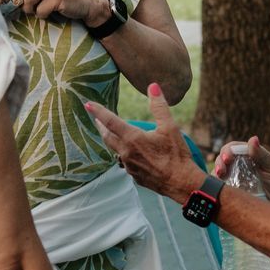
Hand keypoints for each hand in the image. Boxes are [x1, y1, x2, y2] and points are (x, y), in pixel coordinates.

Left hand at [83, 84, 204, 202]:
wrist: (182, 183)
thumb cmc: (177, 155)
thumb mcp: (170, 127)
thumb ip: (159, 106)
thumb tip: (153, 86)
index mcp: (133, 138)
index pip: (110, 121)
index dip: (98, 111)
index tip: (87, 104)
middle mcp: (126, 153)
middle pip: (107, 137)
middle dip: (100, 126)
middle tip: (96, 119)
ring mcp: (129, 166)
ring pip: (115, 150)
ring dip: (112, 141)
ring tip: (111, 134)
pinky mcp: (134, 176)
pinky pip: (125, 162)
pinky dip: (124, 154)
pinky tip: (130, 153)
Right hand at [223, 137, 269, 212]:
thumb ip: (261, 155)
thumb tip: (252, 139)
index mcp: (250, 156)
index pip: (233, 148)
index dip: (227, 151)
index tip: (228, 159)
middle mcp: (240, 166)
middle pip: (222, 159)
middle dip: (219, 162)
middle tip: (221, 171)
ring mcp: (236, 180)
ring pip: (219, 173)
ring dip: (215, 174)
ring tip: (218, 178)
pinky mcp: (235, 194)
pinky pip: (222, 189)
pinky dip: (217, 187)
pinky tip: (218, 188)